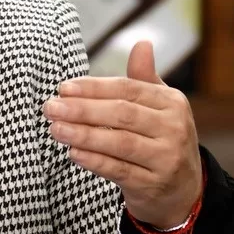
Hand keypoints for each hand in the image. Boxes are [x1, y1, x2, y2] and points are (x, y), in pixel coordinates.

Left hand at [43, 40, 201, 228]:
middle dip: (82, 109)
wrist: (182, 190)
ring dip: (83, 135)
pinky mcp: (154, 184)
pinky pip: (119, 170)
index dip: (93, 88)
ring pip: (120, 142)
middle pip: (122, 114)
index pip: (127, 89)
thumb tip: (142, 43)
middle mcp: (174, 128)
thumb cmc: (160, 138)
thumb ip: (143, 77)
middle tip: (50, 108)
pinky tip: (73, 153)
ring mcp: (166, 158)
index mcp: (172, 102)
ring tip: (55, 129)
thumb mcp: (158, 106)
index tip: (63, 88)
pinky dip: (94, 161)